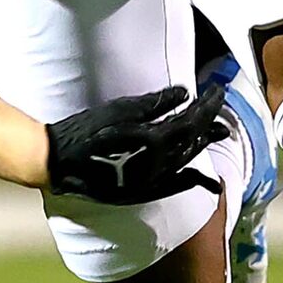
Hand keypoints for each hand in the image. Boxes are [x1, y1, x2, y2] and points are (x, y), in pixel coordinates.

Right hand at [44, 82, 228, 205]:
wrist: (59, 163)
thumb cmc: (85, 131)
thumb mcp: (119, 110)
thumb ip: (154, 103)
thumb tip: (185, 93)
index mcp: (154, 140)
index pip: (192, 121)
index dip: (208, 105)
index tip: (218, 91)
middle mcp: (159, 164)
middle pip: (193, 141)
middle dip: (210, 123)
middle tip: (222, 108)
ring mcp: (152, 180)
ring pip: (187, 161)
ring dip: (204, 145)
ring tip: (219, 133)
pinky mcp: (143, 191)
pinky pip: (176, 185)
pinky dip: (193, 179)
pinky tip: (203, 178)